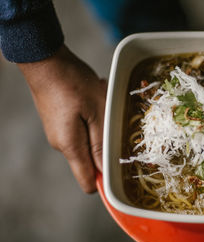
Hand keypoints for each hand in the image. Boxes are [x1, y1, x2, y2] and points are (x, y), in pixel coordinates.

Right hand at [18, 45, 106, 192]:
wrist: (45, 60)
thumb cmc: (73, 82)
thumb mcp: (97, 112)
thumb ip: (100, 143)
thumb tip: (104, 171)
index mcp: (70, 146)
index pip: (87, 181)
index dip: (104, 181)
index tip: (121, 171)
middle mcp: (61, 144)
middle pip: (90, 160)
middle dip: (106, 146)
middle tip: (112, 122)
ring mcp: (59, 132)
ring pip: (88, 141)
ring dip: (100, 127)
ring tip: (101, 104)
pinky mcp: (59, 122)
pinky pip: (81, 128)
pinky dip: (91, 117)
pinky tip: (92, 98)